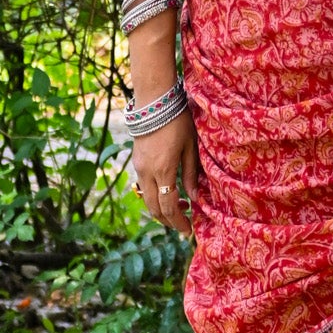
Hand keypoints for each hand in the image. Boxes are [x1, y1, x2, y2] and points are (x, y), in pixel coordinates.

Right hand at [132, 111, 198, 235]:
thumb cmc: (178, 120)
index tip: (190, 230)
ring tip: (179, 210)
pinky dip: (155, 197)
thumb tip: (195, 198)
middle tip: (184, 226)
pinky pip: (144, 187)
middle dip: (169, 222)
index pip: (169, 207)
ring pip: (147, 200)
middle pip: (154, 209)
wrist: (154, 101)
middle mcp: (147, 172)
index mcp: (163, 170)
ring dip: (161, 210)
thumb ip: (191, 174)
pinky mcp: (136, 162)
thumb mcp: (191, 147)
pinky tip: (168, 193)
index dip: (179, 222)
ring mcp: (139, 167)